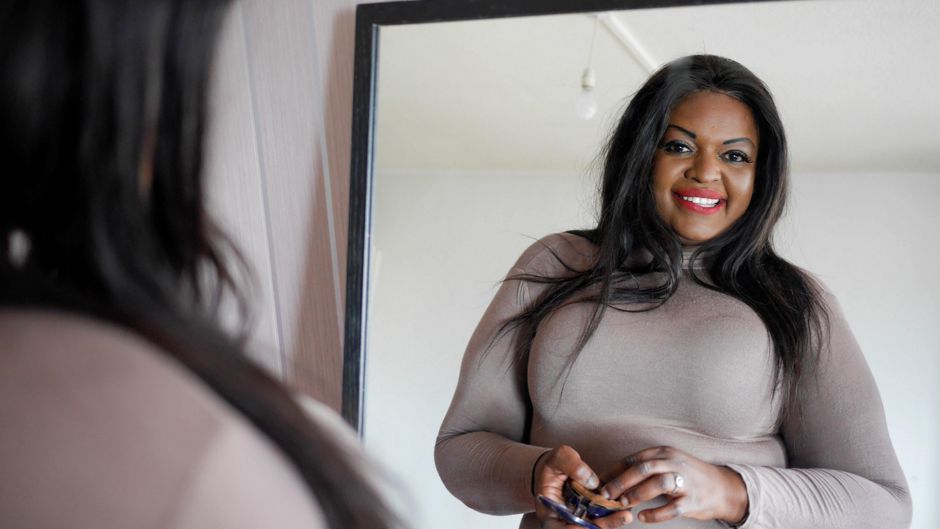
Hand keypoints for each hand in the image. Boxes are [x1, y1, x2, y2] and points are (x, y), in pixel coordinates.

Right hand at [533, 445, 633, 528]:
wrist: (556, 469)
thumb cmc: (554, 464)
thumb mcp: (559, 458)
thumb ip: (572, 465)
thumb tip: (592, 482)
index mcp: (549, 512)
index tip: (594, 524)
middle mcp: (563, 521)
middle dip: (604, 525)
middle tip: (624, 516)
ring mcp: (577, 520)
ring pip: (595, 527)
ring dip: (612, 522)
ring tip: (628, 512)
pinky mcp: (588, 516)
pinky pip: (601, 519)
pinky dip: (613, 514)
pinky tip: (625, 506)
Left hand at [599, 446, 747, 524]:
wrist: (723, 488)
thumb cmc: (688, 476)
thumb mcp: (668, 464)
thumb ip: (645, 468)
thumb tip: (614, 477)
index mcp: (664, 453)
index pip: (634, 459)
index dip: (614, 471)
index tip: (600, 482)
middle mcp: (674, 463)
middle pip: (643, 469)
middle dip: (621, 482)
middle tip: (606, 494)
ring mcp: (685, 481)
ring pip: (657, 483)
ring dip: (637, 494)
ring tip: (623, 503)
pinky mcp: (693, 500)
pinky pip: (672, 507)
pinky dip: (655, 513)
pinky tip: (643, 516)